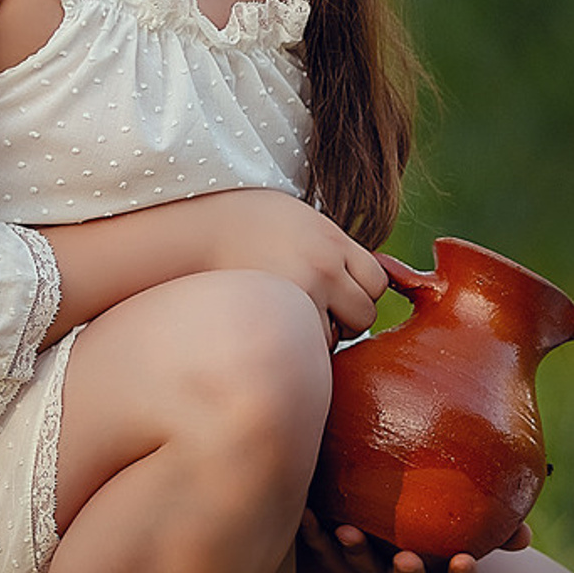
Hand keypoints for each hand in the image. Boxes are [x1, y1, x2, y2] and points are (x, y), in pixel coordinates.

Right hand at [179, 191, 390, 336]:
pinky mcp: (275, 318)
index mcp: (331, 241)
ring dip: (321, 334)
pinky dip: (299, 345)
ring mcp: (299, 295)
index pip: (376, 282)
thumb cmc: (253, 231)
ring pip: (336, 337)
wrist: (197, 233)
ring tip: (289, 314)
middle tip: (312, 304)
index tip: (332, 283)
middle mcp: (322, 267)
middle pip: (364, 314)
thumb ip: (336, 253)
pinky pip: (307, 348)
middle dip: (346, 315)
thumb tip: (371, 296)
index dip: (358, 287)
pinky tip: (276, 326)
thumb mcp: (304, 224)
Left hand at [301, 513, 527, 572]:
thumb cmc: (439, 532)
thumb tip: (524, 533)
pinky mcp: (338, 566)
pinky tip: (309, 513)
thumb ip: (497, 530)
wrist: (390, 536)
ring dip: (355, 555)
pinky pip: (324, 554)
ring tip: (348, 532)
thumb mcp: (467, 535)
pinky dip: (315, 536)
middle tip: (406, 559)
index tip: (466, 559)